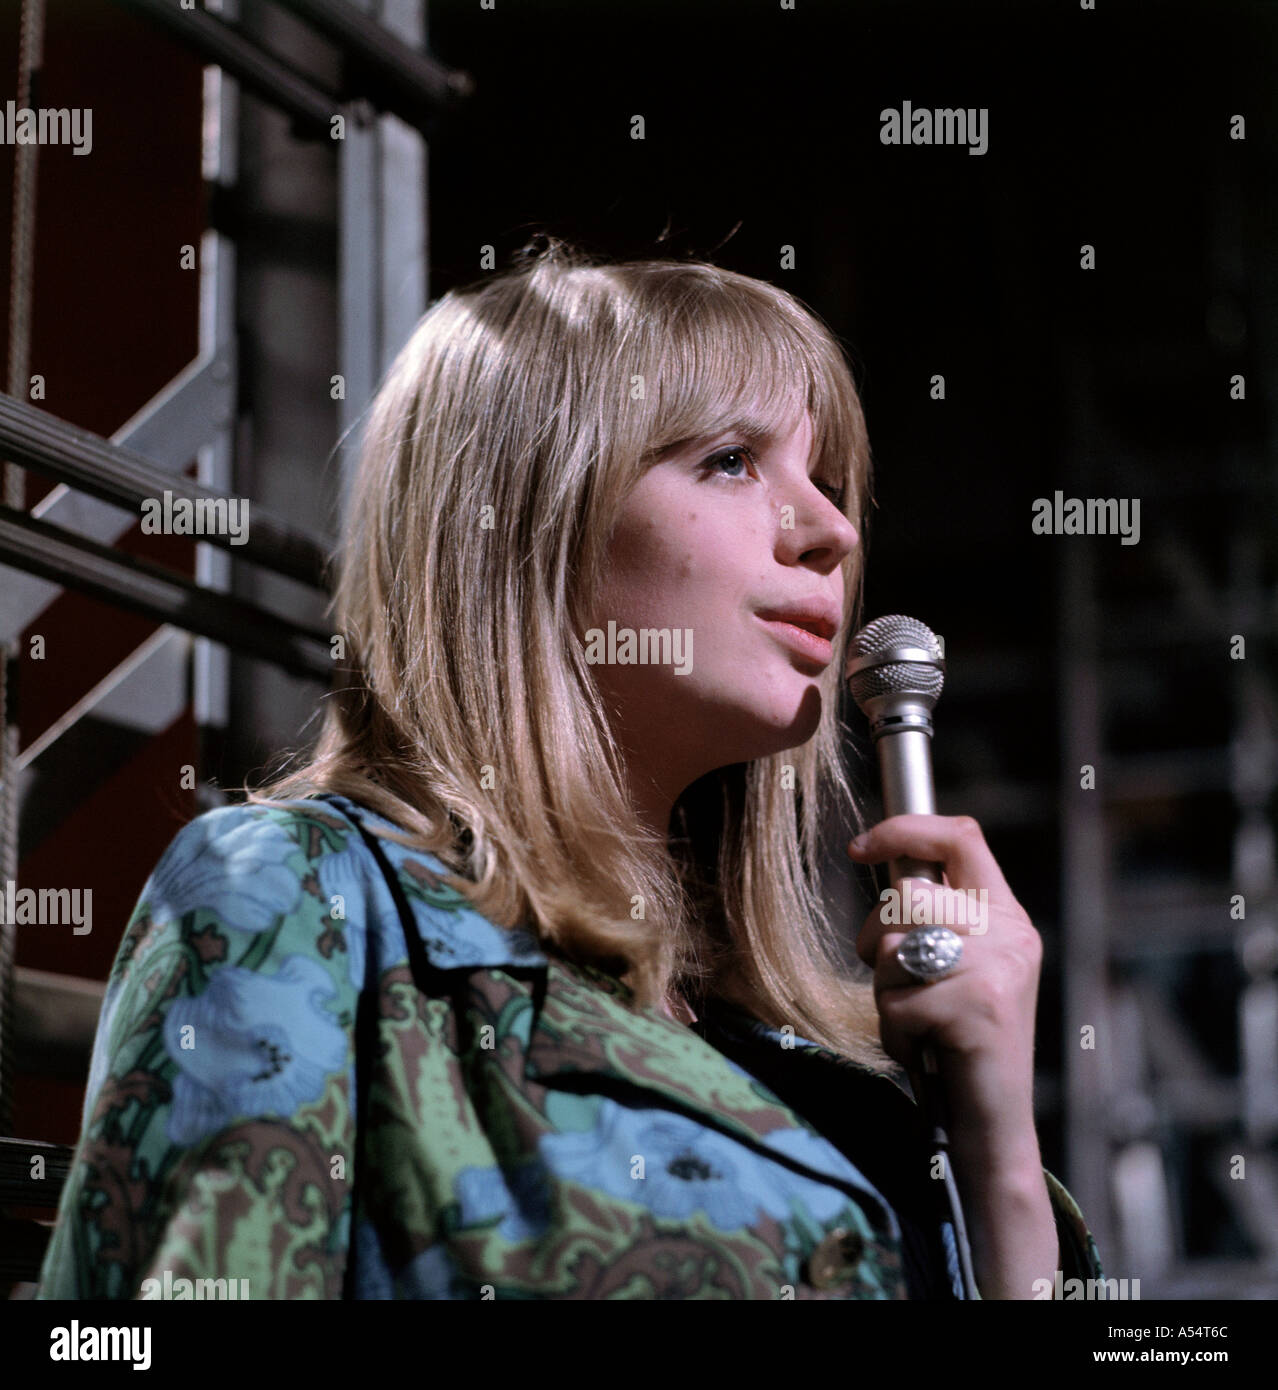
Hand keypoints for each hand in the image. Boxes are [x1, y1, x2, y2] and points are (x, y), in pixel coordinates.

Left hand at [846, 813, 1041, 1145]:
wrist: (992, 1124)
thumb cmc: (956, 1041)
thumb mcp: (953, 967)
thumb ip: (931, 917)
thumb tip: (884, 865)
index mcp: (1006, 915)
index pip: (961, 837)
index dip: (905, 830)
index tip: (859, 849)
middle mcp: (1011, 935)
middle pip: (908, 894)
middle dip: (875, 936)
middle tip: (891, 977)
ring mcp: (999, 971)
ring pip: (895, 946)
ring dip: (885, 990)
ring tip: (916, 1019)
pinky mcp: (980, 1010)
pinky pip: (896, 1001)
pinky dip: (894, 1031)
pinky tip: (923, 1049)